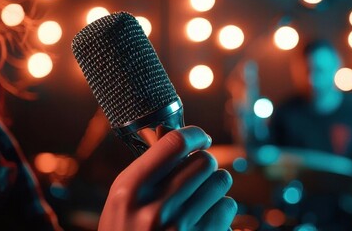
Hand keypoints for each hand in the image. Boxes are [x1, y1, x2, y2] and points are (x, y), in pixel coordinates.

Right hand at [98, 126, 236, 230]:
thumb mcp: (123, 200)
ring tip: (199, 200)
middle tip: (196, 177)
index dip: (195, 135)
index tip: (200, 139)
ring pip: (221, 183)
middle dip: (204, 166)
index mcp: (130, 191)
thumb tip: (170, 130)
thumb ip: (147, 167)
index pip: (175, 143)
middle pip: (204, 161)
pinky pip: (228, 208)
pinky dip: (221, 211)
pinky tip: (204, 221)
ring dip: (214, 188)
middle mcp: (154, 209)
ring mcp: (180, 230)